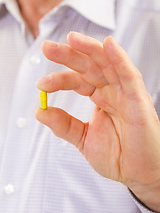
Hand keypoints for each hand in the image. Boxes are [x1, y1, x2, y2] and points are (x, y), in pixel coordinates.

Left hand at [36, 32, 159, 211]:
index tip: (41, 84)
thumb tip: (40, 111)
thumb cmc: (117, 156)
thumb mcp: (83, 139)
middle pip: (89, 66)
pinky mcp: (139, 98)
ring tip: (71, 39)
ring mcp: (125, 92)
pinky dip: (119, 58)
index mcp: (100, 98)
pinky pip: (129, 74)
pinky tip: (107, 45)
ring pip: (107, 63)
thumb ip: (63, 125)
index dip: (59, 79)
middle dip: (68, 55)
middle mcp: (111, 91)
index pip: (77, 80)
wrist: (138, 173)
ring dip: (90, 49)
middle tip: (47, 47)